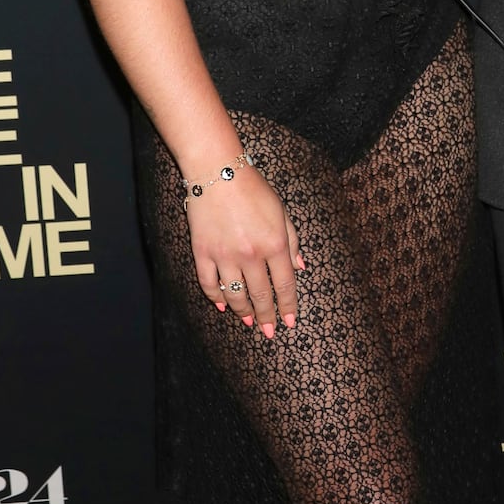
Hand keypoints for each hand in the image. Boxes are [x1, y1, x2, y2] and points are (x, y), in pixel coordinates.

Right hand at [185, 161, 304, 336]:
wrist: (218, 172)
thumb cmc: (254, 190)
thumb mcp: (282, 213)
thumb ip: (292, 242)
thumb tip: (300, 268)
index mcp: (275, 244)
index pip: (285, 284)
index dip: (288, 306)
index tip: (290, 322)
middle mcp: (251, 254)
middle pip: (261, 295)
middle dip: (267, 316)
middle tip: (269, 332)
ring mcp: (225, 255)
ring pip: (235, 294)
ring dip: (243, 311)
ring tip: (249, 321)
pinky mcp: (203, 252)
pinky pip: (209, 283)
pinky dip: (216, 298)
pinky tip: (223, 306)